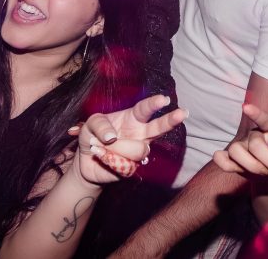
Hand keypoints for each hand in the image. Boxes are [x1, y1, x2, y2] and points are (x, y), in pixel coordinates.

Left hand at [70, 95, 185, 185]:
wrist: (85, 161)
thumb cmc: (91, 136)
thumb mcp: (90, 124)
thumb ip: (99, 125)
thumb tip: (112, 137)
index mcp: (132, 117)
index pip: (145, 109)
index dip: (154, 103)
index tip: (164, 99)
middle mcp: (140, 133)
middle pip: (159, 127)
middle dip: (171, 120)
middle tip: (182, 113)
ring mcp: (139, 150)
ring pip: (140, 149)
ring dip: (117, 148)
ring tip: (101, 147)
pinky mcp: (133, 167)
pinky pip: (127, 165)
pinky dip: (109, 161)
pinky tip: (103, 157)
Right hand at [213, 104, 267, 175]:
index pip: (264, 119)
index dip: (256, 114)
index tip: (246, 107)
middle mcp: (254, 133)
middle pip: (254, 144)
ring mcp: (242, 145)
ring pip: (235, 151)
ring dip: (252, 167)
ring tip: (265, 172)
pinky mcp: (233, 159)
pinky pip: (221, 160)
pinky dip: (225, 164)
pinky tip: (237, 168)